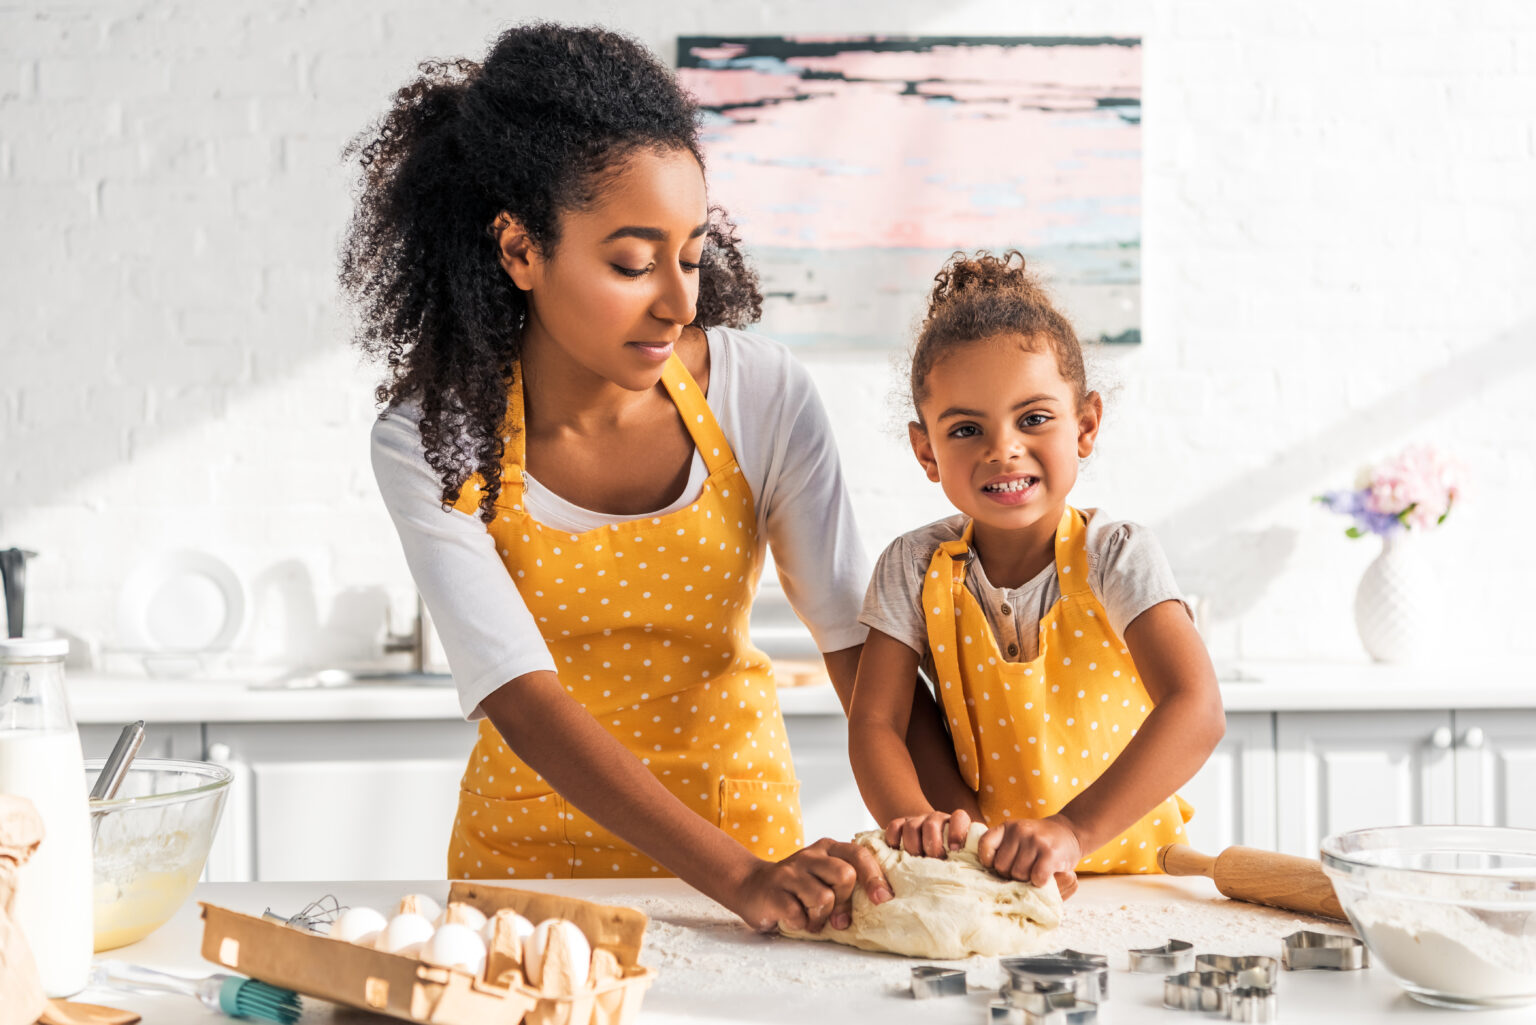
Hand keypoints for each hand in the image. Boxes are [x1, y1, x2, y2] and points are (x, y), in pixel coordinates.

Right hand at [729, 838, 892, 933]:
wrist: (750, 886)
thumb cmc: (797, 886)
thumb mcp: (823, 874)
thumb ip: (847, 880)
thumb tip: (879, 899)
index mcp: (827, 848)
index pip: (858, 854)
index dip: (874, 877)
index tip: (883, 899)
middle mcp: (809, 855)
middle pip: (844, 876)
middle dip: (845, 902)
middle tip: (838, 918)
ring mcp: (790, 871)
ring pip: (823, 898)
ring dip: (821, 918)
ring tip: (813, 920)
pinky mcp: (773, 891)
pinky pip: (799, 914)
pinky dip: (802, 924)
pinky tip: (796, 920)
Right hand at [883, 808, 972, 857]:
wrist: (927, 847)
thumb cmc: (949, 860)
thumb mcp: (963, 859)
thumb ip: (971, 863)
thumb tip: (984, 879)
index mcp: (955, 826)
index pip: (959, 817)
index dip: (957, 831)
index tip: (955, 849)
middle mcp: (936, 820)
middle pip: (932, 822)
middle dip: (932, 842)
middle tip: (934, 859)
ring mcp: (917, 821)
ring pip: (912, 825)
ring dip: (913, 845)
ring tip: (916, 859)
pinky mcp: (900, 825)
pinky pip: (894, 826)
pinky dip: (894, 838)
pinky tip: (897, 850)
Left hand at [977, 814, 1081, 889]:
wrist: (1071, 831)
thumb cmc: (1039, 842)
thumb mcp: (1017, 837)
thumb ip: (1001, 850)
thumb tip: (987, 874)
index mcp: (1007, 826)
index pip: (985, 845)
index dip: (989, 861)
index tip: (999, 866)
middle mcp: (1019, 830)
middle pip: (1001, 867)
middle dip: (1011, 875)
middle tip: (1023, 871)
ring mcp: (1035, 840)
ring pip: (1018, 874)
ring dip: (1027, 879)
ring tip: (1035, 871)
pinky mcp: (1051, 852)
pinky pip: (1036, 877)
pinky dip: (1040, 883)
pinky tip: (1045, 877)